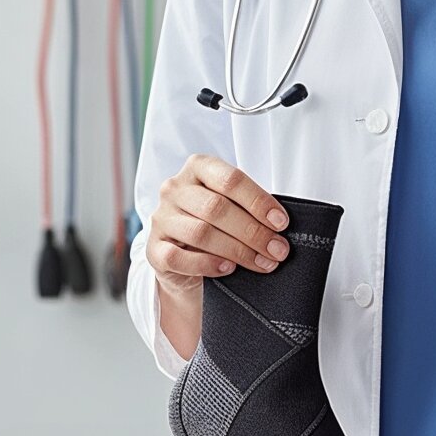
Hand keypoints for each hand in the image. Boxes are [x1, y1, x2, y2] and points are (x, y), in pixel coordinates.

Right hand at [145, 153, 292, 294]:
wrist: (184, 258)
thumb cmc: (216, 225)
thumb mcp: (231, 206)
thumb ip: (249, 208)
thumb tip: (279, 226)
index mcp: (197, 168)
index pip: (230, 179)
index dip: (258, 202)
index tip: (281, 223)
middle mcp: (174, 188)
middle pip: (217, 208)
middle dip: (253, 231)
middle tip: (277, 249)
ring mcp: (161, 218)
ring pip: (201, 233)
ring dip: (238, 250)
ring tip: (262, 262)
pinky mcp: (154, 248)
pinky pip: (180, 257)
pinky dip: (208, 264)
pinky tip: (228, 268)